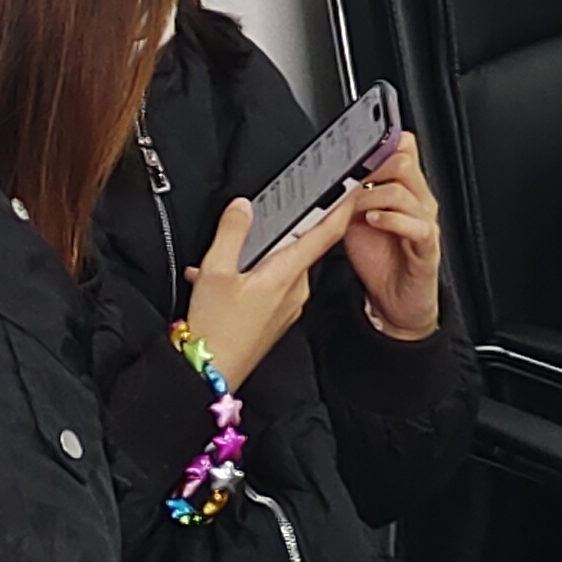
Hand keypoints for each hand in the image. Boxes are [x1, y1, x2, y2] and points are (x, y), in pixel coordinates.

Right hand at [184, 190, 353, 377]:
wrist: (209, 375)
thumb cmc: (215, 330)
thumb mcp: (215, 272)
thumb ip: (232, 232)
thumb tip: (243, 207)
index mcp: (287, 273)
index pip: (327, 232)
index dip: (342, 205)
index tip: (351, 186)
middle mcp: (296, 289)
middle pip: (300, 245)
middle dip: (281, 229)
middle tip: (260, 217)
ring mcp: (288, 305)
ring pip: (281, 265)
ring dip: (257, 256)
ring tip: (224, 259)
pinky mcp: (277, 318)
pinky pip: (272, 284)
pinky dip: (251, 276)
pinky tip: (222, 281)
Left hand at [338, 131, 444, 341]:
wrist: (396, 300)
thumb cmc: (378, 260)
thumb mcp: (355, 220)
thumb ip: (347, 196)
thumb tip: (324, 175)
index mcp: (403, 188)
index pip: (403, 147)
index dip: (380, 140)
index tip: (353, 146)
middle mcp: (417, 200)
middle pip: (403, 161)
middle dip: (371, 167)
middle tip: (349, 180)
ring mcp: (424, 221)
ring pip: (404, 191)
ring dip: (372, 195)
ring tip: (353, 206)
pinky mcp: (428, 246)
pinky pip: (417, 225)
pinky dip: (391, 219)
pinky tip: (373, 221)